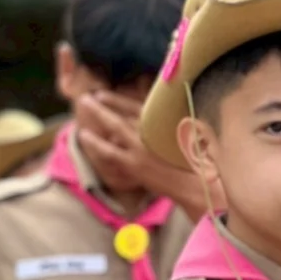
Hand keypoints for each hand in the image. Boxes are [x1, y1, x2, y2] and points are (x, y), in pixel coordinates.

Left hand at [74, 92, 222, 220]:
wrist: (197, 184)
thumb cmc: (195, 162)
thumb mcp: (186, 137)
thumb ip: (169, 126)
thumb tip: (158, 121)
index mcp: (164, 121)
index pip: (136, 106)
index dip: (117, 100)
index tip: (102, 95)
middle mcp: (152, 129)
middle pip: (122, 111)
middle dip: (103, 104)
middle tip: (86, 98)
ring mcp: (141, 147)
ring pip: (113, 126)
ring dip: (97, 114)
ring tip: (83, 106)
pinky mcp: (135, 164)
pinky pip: (109, 151)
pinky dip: (95, 142)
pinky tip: (84, 135)